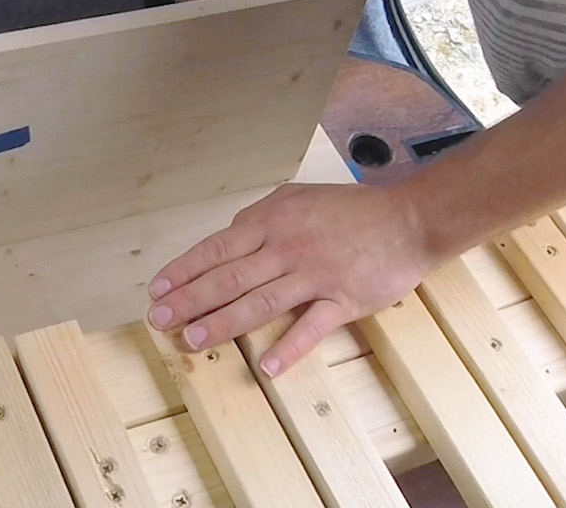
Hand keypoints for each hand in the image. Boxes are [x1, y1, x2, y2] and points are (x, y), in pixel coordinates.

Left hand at [146, 182, 439, 375]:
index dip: (184, 271)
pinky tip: (266, 368)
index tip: (157, 291)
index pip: (216, 249)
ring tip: (193, 340)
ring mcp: (315, 275)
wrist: (408, 219)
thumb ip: (263, 217)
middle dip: (189, 300)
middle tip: (159, 321)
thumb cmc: (351, 209)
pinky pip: (311, 327)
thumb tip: (230, 235)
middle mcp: (287, 247)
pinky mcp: (343, 300)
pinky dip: (289, 349)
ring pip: (260, 302)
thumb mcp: (298, 198)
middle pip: (229, 277)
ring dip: (223, 323)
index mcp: (272, 221)